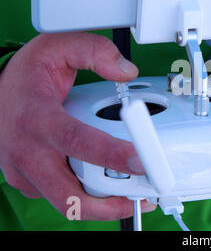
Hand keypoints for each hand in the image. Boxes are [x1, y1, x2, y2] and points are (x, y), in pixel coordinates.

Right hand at [0, 33, 155, 220]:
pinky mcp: (29, 182)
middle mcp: (27, 152)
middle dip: (110, 206)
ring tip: (133, 194)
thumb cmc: (28, 75)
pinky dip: (88, 197)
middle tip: (143, 197)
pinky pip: (61, 198)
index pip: (76, 141)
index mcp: (37, 118)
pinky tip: (107, 183)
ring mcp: (25, 172)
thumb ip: (95, 52)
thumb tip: (127, 71)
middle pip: (69, 195)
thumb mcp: (58, 47)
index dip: (110, 154)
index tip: (141, 161)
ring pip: (67, 204)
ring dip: (103, 206)